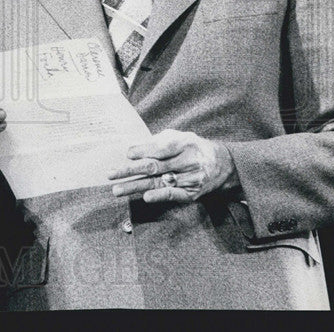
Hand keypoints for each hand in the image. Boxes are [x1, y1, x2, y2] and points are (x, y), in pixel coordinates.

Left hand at [107, 129, 238, 202]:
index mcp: (185, 143)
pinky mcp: (192, 193)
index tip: (127, 154)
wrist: (222, 165)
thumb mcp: (180, 137)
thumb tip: (134, 150)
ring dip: (135, 186)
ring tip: (117, 189)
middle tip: (111, 174)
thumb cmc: (192, 148)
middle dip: (130, 171)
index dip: (143, 151)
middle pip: (154, 166)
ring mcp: (191, 178)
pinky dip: (159, 196)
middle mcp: (189, 161)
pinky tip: (145, 197)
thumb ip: (159, 141)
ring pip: (159, 182)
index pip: (160, 148)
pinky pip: (173, 195)